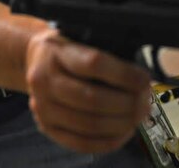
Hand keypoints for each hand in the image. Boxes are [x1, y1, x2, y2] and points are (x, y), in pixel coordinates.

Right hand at [25, 29, 152, 153]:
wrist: (33, 60)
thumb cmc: (64, 49)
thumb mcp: (78, 36)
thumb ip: (104, 50)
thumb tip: (139, 72)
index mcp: (56, 53)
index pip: (94, 64)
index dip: (124, 75)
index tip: (144, 79)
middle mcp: (45, 81)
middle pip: (93, 99)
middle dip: (128, 104)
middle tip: (146, 101)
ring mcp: (43, 107)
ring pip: (89, 124)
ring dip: (122, 124)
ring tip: (139, 116)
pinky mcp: (47, 127)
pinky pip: (81, 143)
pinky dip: (108, 141)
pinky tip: (124, 132)